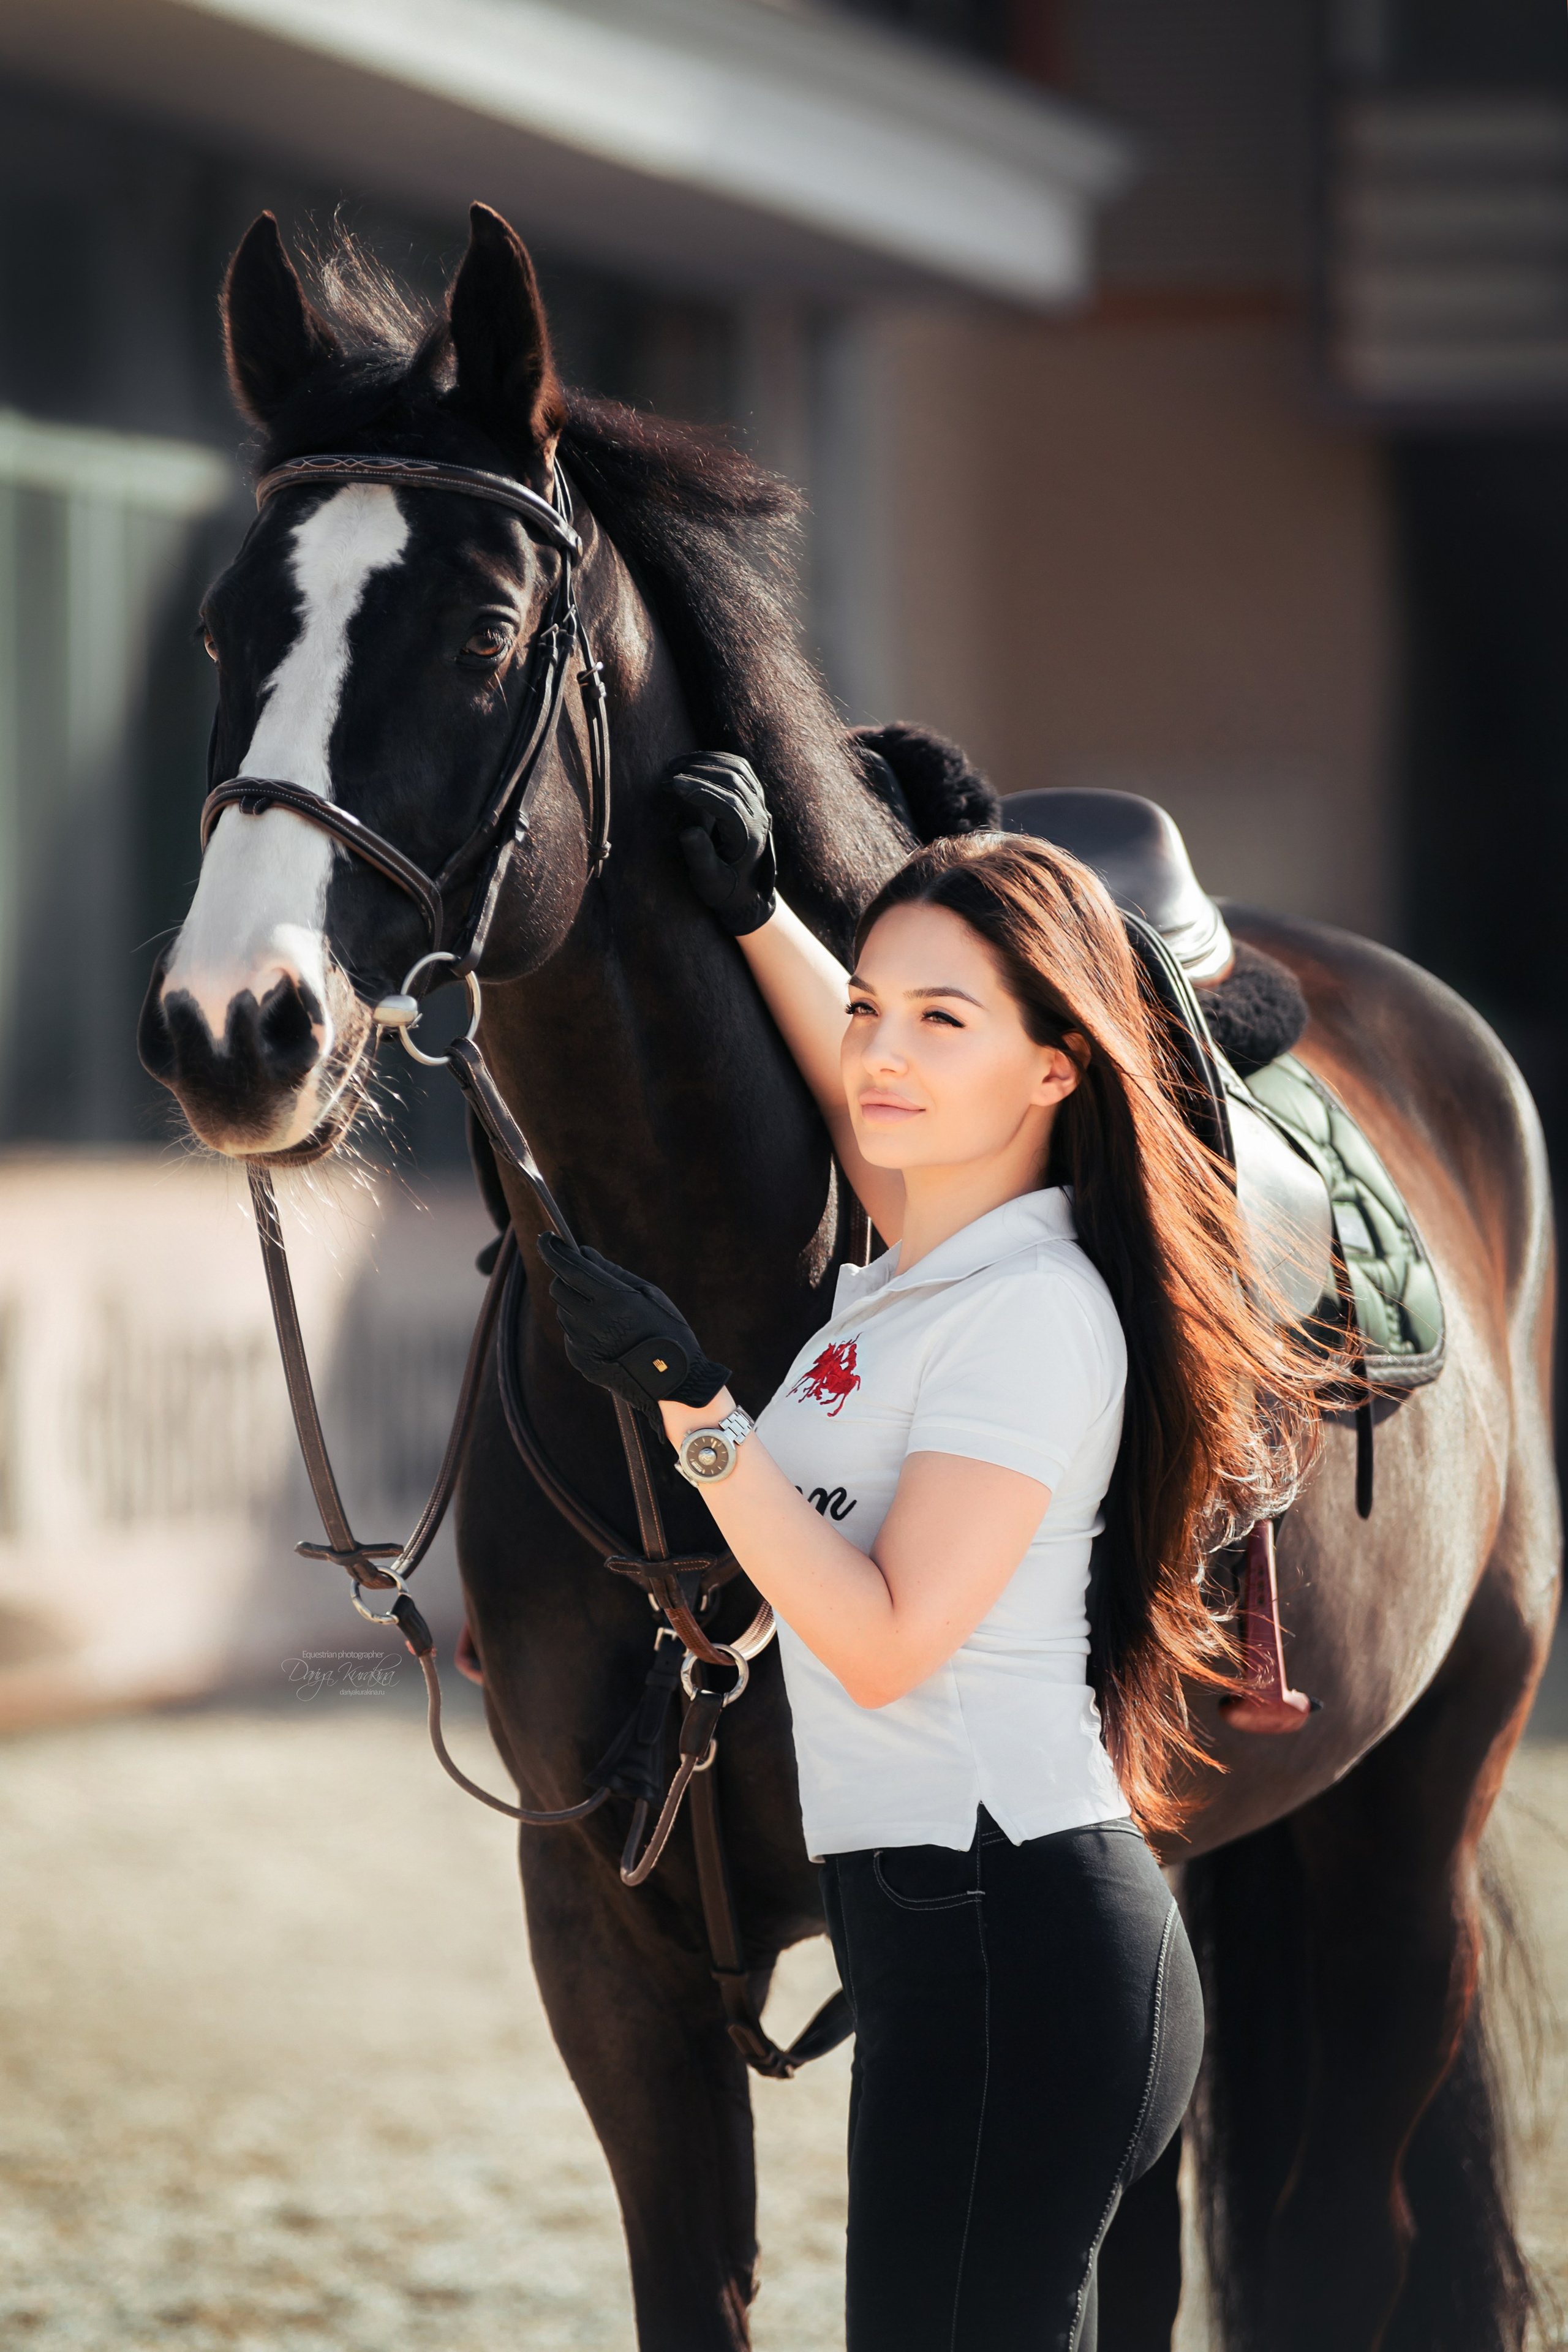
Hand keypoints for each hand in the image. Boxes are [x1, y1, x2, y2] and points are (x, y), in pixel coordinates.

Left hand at [538, 1235, 730, 1421]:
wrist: (672, 1384)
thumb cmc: (668, 1333)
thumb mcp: (650, 1295)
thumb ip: (612, 1272)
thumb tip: (584, 1253)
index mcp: (613, 1300)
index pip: (569, 1268)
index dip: (553, 1250)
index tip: (547, 1239)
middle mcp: (592, 1322)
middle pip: (558, 1288)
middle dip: (565, 1276)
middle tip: (581, 1275)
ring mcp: (583, 1344)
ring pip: (563, 1311)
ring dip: (574, 1303)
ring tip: (605, 1311)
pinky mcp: (580, 1360)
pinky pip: (570, 1333)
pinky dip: (581, 1326)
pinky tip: (606, 1334)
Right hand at [667, 752, 776, 935]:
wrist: (746, 892)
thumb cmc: (724, 889)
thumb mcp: (709, 881)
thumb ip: (700, 857)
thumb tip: (688, 831)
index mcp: (749, 837)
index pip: (727, 804)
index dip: (698, 790)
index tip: (672, 783)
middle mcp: (760, 817)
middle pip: (733, 780)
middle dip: (697, 772)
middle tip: (667, 774)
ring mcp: (760, 804)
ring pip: (738, 769)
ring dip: (705, 762)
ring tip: (675, 765)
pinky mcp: (756, 797)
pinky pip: (741, 768)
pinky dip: (717, 760)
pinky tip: (693, 763)